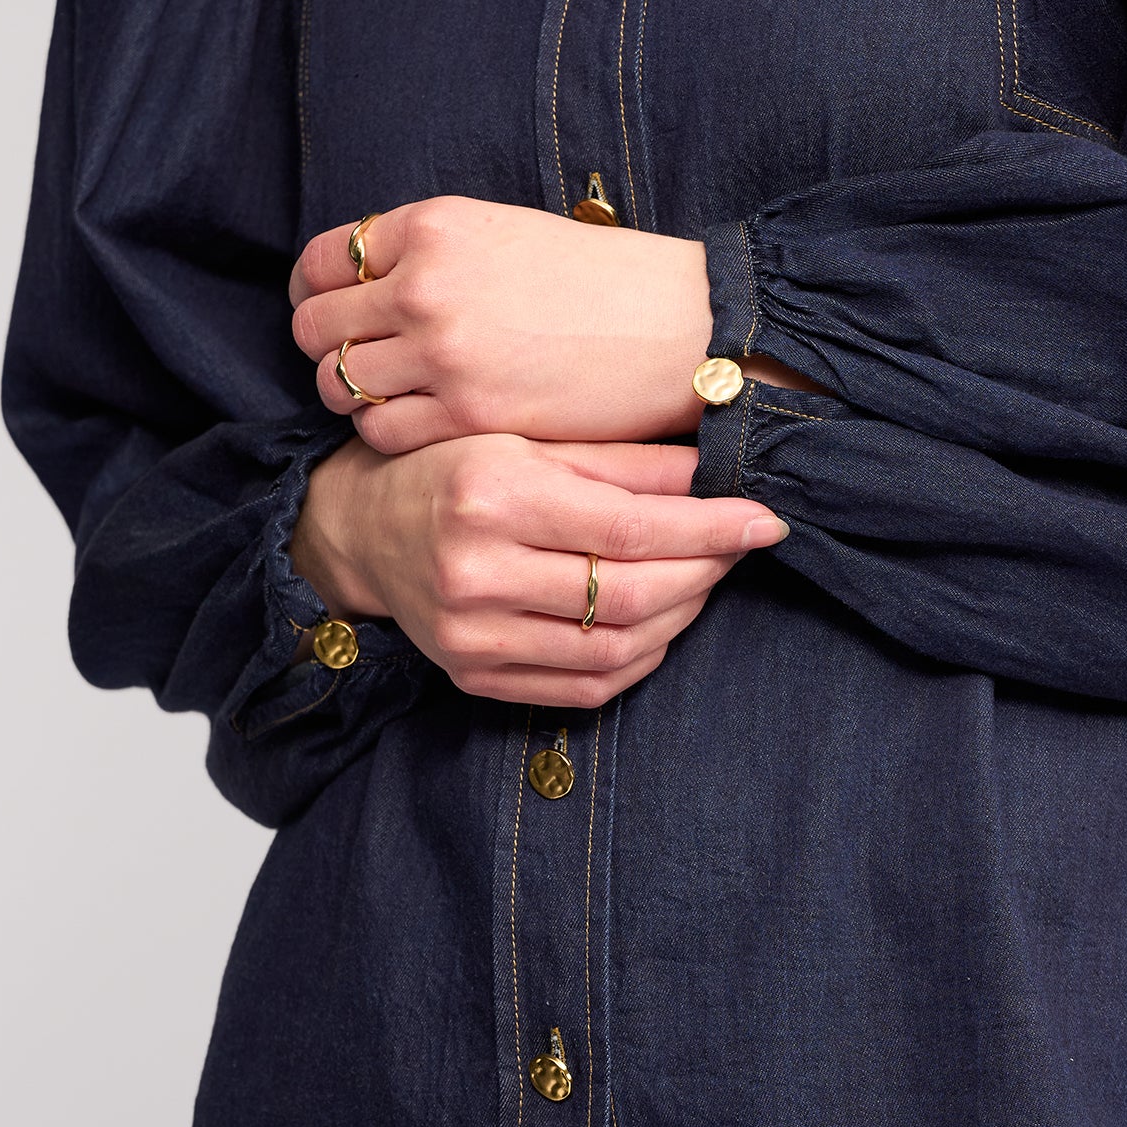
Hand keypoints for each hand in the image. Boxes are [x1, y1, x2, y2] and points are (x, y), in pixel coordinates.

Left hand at [290, 197, 717, 453]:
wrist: (680, 328)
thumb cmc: (601, 282)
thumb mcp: (506, 233)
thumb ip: (432, 252)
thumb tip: (363, 284)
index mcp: (435, 226)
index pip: (324, 260)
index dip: (318, 291)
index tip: (335, 309)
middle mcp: (426, 283)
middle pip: (315, 326)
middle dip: (329, 346)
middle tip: (363, 360)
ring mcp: (441, 351)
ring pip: (338, 384)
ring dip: (357, 393)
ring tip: (398, 394)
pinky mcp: (466, 412)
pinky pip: (379, 430)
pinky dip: (390, 430)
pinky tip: (426, 421)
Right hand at [290, 432, 786, 706]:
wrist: (361, 530)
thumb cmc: (453, 467)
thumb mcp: (529, 437)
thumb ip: (622, 459)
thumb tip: (715, 468)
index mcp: (490, 494)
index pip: (628, 527)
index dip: (710, 527)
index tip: (765, 518)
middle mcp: (475, 571)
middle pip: (628, 593)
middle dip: (705, 571)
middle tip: (742, 545)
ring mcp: (471, 636)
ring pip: (615, 649)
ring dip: (681, 615)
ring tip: (707, 577)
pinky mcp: (474, 677)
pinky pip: (585, 688)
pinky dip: (640, 658)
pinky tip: (662, 620)